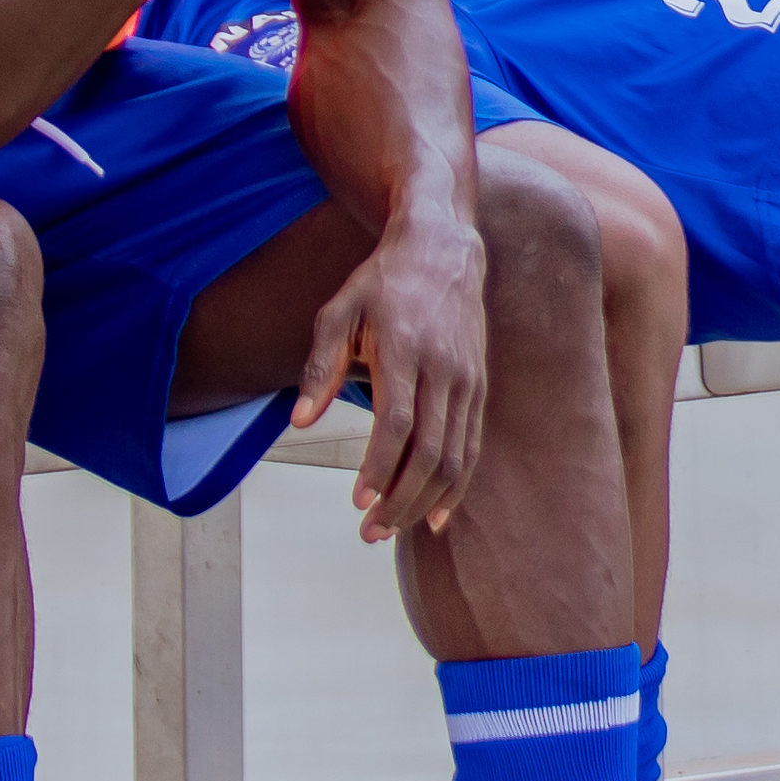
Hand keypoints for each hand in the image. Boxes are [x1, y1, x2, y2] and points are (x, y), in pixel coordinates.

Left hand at [301, 204, 488, 545]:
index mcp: (405, 349)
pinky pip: (471, 445)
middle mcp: (443, 368)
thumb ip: (320, 366)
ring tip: (393, 530)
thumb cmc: (382, 282)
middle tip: (369, 532)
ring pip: (454, 455)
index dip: (379, 467)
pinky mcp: (478, 385)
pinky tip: (435, 515)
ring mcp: (467, 379)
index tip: (357, 501)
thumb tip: (300, 422)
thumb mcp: (338, 311)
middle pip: (429, 450)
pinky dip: (456, 485)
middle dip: (399, 499)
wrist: (444, 248)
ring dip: (424, 500)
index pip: (396, 423)